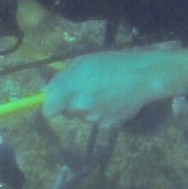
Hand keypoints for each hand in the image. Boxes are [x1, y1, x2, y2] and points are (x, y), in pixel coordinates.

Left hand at [42, 51, 175, 131]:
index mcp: (71, 87)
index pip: (48, 110)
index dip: (50, 106)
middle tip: (87, 89)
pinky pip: (98, 121)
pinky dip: (102, 113)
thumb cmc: (111, 64)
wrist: (143, 76)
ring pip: (82, 117)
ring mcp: (94, 118)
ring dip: (88, 108)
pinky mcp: (108, 126)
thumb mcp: (83, 63)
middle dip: (72, 103)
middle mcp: (81, 106)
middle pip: (66, 113)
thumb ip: (61, 78)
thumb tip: (44, 92)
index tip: (54, 102)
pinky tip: (113, 101)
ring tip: (104, 92)